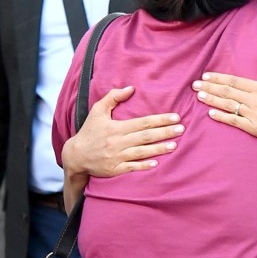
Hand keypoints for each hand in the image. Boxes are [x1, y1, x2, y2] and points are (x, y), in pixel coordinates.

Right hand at [62, 86, 184, 178]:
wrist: (75, 156)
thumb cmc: (89, 132)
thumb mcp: (97, 111)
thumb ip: (113, 97)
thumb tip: (131, 88)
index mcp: (116, 128)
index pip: (142, 122)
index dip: (160, 119)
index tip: (175, 117)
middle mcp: (117, 142)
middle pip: (145, 136)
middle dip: (164, 133)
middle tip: (181, 129)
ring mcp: (116, 157)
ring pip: (141, 152)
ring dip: (158, 149)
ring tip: (174, 145)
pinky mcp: (114, 169)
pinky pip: (131, 167)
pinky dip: (143, 166)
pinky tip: (156, 163)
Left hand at [194, 51, 256, 147]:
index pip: (235, 81)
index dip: (218, 78)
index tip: (206, 75)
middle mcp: (255, 100)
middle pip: (227, 92)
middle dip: (209, 87)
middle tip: (194, 85)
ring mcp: (253, 115)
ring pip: (228, 105)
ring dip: (212, 99)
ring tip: (199, 96)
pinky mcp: (254, 129)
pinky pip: (234, 121)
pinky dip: (221, 116)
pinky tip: (211, 113)